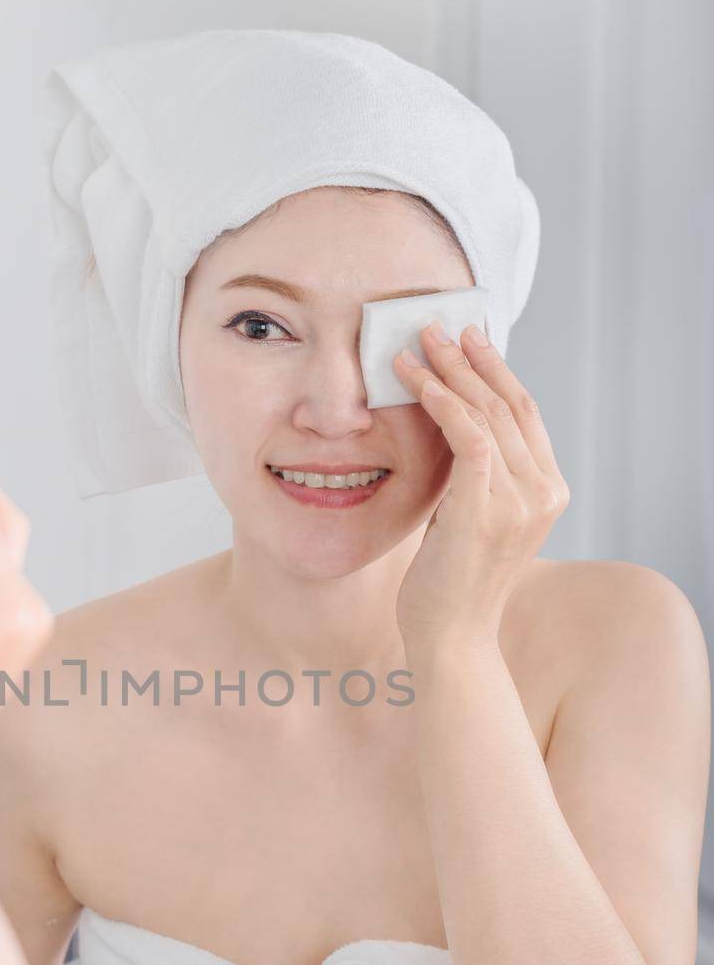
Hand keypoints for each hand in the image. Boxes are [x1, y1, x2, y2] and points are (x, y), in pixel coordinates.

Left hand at [391, 323, 569, 656]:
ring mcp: (520, 501)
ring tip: (415, 344)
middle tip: (438, 326)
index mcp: (548, 491)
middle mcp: (544, 492)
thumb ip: (475, 477)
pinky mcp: (486, 509)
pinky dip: (442, 401)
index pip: (525, 414)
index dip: (497, 371)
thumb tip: (449, 427)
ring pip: (487, 413)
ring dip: (448, 372)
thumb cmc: (450, 584)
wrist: (451, 639)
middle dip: (471, 359)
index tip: (469, 338)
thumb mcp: (471, 518)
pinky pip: (467, 437)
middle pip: (509, 404)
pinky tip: (415, 381)